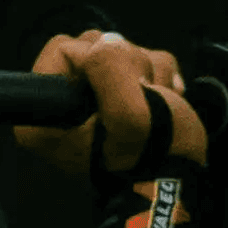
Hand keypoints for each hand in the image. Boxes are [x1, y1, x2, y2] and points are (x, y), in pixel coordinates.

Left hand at [23, 29, 205, 181]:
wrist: (182, 183)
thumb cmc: (155, 157)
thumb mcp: (131, 112)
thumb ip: (110, 68)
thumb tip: (108, 44)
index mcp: (46, 117)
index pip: (64, 49)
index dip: (101, 61)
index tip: (121, 91)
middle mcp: (59, 109)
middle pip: (91, 46)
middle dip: (129, 64)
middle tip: (144, 96)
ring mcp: (88, 104)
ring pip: (119, 53)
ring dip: (149, 71)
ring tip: (158, 103)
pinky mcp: (114, 100)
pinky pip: (137, 63)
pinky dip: (158, 77)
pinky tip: (163, 100)